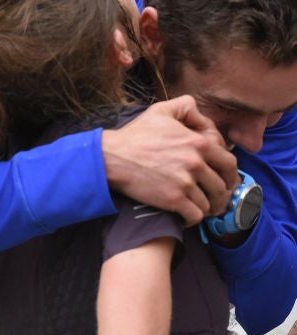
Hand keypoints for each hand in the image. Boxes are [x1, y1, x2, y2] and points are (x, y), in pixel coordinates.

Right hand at [102, 95, 238, 225]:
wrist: (113, 158)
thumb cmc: (135, 135)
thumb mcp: (162, 110)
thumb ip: (186, 107)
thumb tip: (201, 117)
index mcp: (199, 143)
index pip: (229, 163)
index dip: (230, 175)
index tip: (226, 181)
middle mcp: (197, 164)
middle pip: (222, 186)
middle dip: (222, 195)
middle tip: (216, 199)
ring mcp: (185, 183)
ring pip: (209, 203)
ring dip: (207, 208)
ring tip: (201, 209)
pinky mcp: (173, 200)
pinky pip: (195, 215)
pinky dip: (194, 218)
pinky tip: (187, 216)